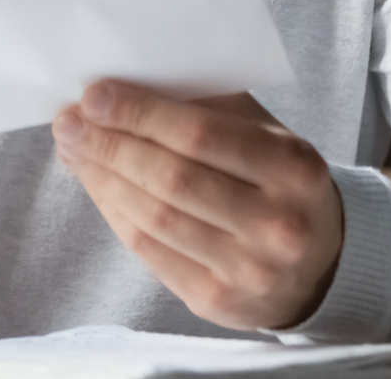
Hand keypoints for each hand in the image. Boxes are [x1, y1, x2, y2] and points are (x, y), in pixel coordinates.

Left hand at [53, 80, 344, 331]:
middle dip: (109, 145)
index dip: (139, 114)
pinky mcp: (218, 301)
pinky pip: (149, 252)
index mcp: (293, 166)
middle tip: (69, 122)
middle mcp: (278, 223)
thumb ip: (207, 105)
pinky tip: (97, 186)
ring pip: (154, 217)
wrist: (321, 264)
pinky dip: (114, 213)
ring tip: (74, 150)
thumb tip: (124, 88)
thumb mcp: (264, 133)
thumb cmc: (278, 181)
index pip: (200, 135)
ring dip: (102, 179)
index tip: (94, 95)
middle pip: (171, 179)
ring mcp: (249, 269)